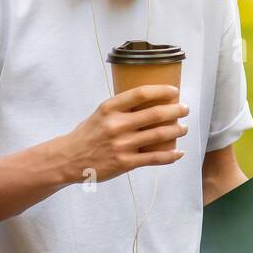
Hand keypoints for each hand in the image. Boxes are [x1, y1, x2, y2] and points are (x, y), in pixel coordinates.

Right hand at [61, 85, 187, 182]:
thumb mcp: (100, 114)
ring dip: (177, 130)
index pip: (141, 93)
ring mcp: (122, 144)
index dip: (162, 90)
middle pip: (155, 113)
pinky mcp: (125, 163)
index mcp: (110, 108)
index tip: (174, 90)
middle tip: (185, 109)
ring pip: (159, 135)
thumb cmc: (87, 135)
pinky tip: (179, 152)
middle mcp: (117, 125)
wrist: (67, 160)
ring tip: (183, 128)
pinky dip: (171, 155)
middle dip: (176, 110)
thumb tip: (150, 102)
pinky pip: (155, 158)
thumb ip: (122, 108)